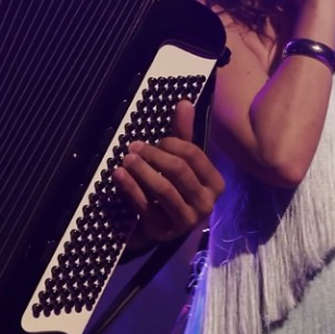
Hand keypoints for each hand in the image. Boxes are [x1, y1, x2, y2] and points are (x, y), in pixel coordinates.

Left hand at [113, 100, 223, 246]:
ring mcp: (186, 220)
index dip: (172, 144)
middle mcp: (206, 203)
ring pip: (164, 189)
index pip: (194, 155)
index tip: (156, 141)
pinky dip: (131, 188)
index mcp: (215, 183)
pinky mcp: (164, 231)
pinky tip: (119, 175)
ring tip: (126, 158)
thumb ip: (183, 134)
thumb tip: (184, 102)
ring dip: (142, 170)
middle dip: (154, 155)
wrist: (159, 225)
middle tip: (134, 146)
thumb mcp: (180, 161)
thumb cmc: (174, 188)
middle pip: (179, 171)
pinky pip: (146, 206)